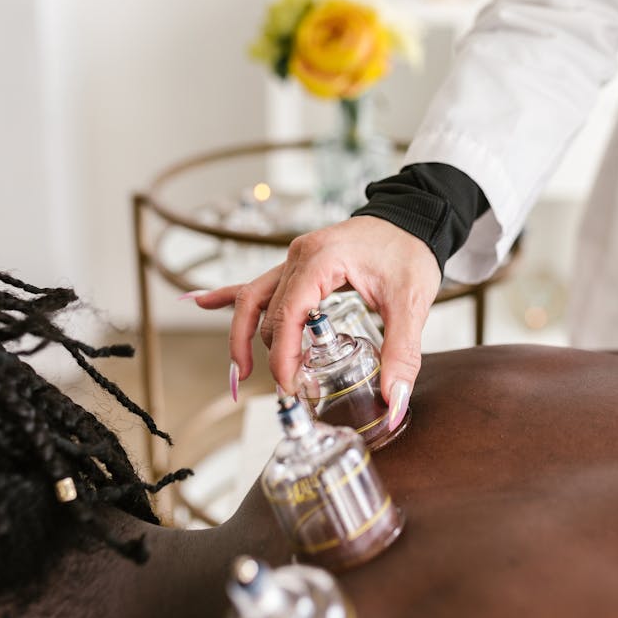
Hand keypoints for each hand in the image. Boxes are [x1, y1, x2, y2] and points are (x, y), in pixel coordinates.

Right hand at [193, 216, 440, 407]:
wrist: (413, 217)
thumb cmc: (410, 251)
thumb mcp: (412, 303)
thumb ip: (401, 352)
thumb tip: (394, 400)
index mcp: (321, 260)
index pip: (288, 313)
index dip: (283, 354)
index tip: (290, 384)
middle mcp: (300, 255)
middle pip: (263, 308)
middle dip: (264, 351)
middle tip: (280, 387)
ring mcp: (296, 258)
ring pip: (253, 295)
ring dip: (241, 331)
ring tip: (240, 370)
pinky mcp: (300, 264)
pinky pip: (261, 282)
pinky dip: (232, 295)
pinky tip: (203, 303)